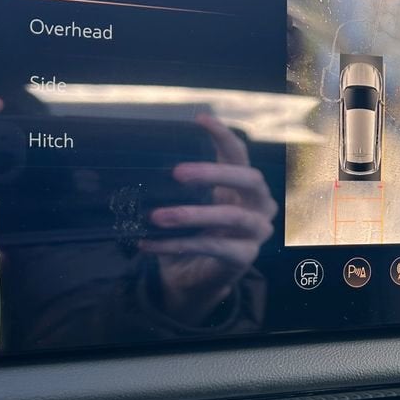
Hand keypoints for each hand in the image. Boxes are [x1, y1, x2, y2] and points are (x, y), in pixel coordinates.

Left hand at [138, 114, 276, 322]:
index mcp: (244, 185)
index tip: (201, 119)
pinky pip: (212, 248)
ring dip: (192, 214)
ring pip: (232, 216)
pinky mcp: (244, 257)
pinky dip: (178, 244)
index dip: (224, 136)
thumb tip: (141, 156)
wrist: (193, 279)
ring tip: (158, 216)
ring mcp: (257, 232)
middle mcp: (259, 205)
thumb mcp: (188, 203)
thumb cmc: (192, 233)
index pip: (240, 154)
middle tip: (178, 172)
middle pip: (249, 179)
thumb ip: (181, 184)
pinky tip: (148, 243)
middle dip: (214, 172)